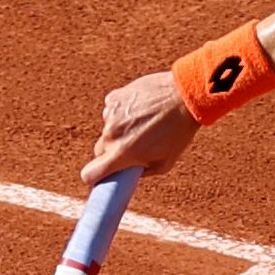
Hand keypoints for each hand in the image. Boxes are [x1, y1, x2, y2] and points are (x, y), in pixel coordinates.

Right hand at [83, 69, 202, 182]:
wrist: (184, 96)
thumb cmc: (179, 132)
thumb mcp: (165, 163)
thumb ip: (142, 172)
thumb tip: (128, 173)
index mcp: (122, 154)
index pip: (90, 173)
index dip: (92, 178)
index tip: (98, 178)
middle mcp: (112, 134)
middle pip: (100, 150)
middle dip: (111, 152)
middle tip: (132, 148)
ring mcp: (111, 114)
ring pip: (108, 129)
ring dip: (119, 130)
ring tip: (144, 123)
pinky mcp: (114, 98)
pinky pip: (112, 111)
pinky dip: (122, 112)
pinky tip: (140, 109)